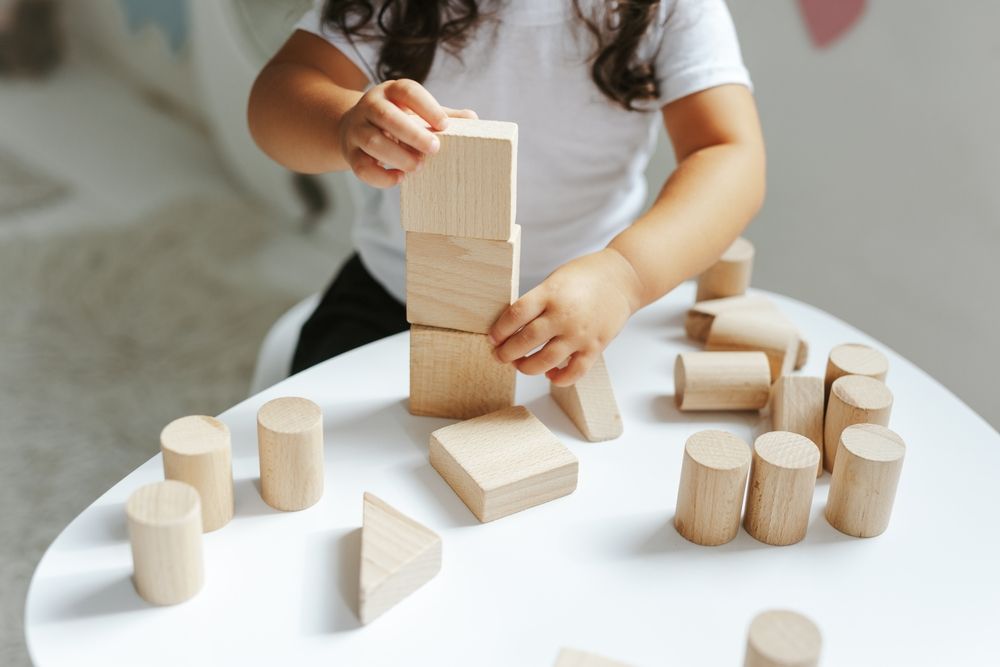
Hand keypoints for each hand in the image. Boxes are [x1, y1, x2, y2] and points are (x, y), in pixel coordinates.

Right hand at [338, 79, 476, 187]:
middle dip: (412, 134)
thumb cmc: (397, 120)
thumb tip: (473, 118)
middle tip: (434, 149)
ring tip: (418, 166)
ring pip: (372, 142)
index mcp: (391, 91)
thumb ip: (443, 115)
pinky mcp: (350, 153)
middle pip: (386, 116)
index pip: (407, 91)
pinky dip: (382, 177)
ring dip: (398, 156)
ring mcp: (356, 129)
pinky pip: (361, 167)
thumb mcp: (417, 112)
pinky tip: (400, 178)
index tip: (444, 125)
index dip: (427, 107)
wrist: (356, 128)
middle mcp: (370, 106)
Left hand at [489, 248, 642, 385]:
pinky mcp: (595, 347)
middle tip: (500, 355)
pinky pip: (574, 372)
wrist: (623, 279)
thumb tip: (511, 327)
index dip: (499, 330)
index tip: (493, 338)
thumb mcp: (555, 280)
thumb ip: (537, 302)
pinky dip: (558, 378)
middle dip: (507, 353)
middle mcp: (564, 315)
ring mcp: (580, 333)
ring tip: (520, 365)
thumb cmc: (585, 277)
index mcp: (550, 293)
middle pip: (525, 341)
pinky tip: (550, 373)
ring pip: (545, 361)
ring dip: (526, 367)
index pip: (515, 315)